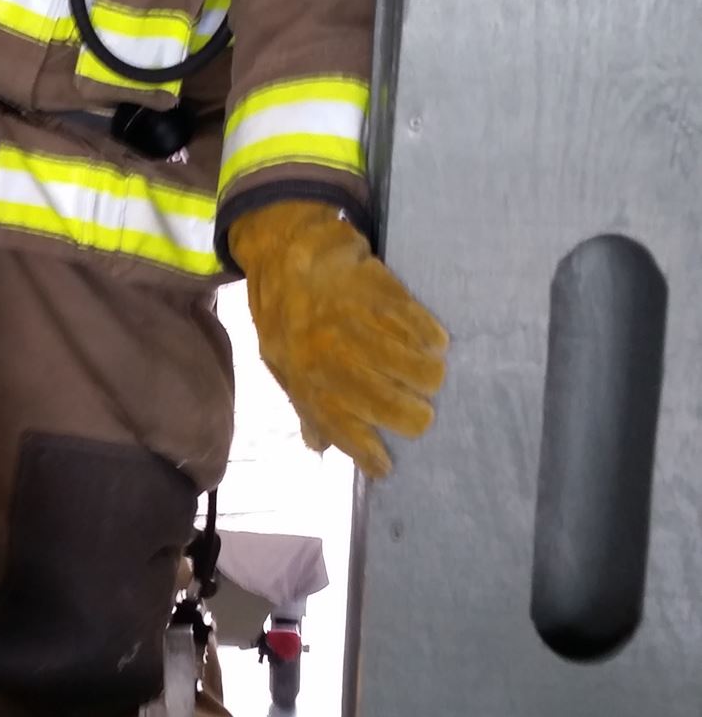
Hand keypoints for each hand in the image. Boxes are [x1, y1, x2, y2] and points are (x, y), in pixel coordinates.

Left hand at [228, 200, 446, 479]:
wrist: (285, 248)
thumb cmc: (283, 312)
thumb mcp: (280, 362)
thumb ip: (304, 404)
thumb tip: (320, 448)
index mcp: (305, 377)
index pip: (341, 428)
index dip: (367, 453)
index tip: (387, 468)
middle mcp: (331, 356)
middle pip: (386, 402)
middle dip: (412, 417)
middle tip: (424, 418)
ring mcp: (356, 323)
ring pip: (408, 364)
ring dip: (427, 376)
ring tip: (433, 379)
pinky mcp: (376, 291)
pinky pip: (413, 322)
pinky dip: (429, 336)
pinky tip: (436, 342)